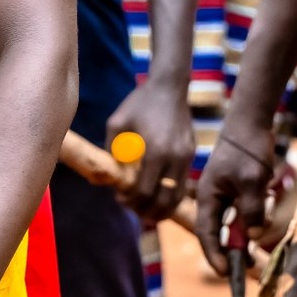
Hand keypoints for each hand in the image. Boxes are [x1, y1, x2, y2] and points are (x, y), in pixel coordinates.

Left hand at [105, 77, 194, 221]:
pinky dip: (172, 195)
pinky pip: (183, 183)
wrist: (170, 86)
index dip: (130, 201)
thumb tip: (105, 177)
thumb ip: (110, 152)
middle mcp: (175, 157)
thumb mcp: (116, 124)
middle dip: (145, 210)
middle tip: (132, 207)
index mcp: (156, 151)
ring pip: (177, 195)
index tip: (119, 199)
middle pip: (163, 199)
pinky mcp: (191, 153)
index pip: (144, 191)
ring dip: (162, 207)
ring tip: (147, 210)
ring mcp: (187, 156)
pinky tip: (160, 196)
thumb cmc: (140, 103)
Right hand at [194, 128, 275, 277]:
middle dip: (232, 250)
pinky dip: (254, 216)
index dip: (215, 255)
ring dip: (247, 232)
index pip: (207, 234)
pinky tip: (266, 213)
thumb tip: (253, 237)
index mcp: (208, 198)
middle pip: (220, 232)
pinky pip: (244, 209)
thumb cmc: (248, 149)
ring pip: (234, 222)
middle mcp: (213, 198)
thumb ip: (251, 210)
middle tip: (248, 266)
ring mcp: (226, 193)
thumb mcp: (251, 181)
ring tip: (259, 240)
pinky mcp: (239, 187)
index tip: (227, 273)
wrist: (252, 121)